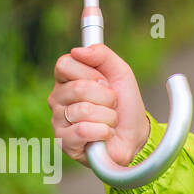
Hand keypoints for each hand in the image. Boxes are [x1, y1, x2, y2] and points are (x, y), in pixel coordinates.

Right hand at [48, 43, 150, 167]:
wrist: (135, 135)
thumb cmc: (124, 104)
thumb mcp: (121, 73)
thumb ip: (102, 55)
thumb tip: (77, 50)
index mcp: (67, 80)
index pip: (64, 64)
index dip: (91, 72)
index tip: (104, 81)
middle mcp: (57, 99)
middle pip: (78, 87)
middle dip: (106, 96)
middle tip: (111, 103)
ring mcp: (58, 121)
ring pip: (84, 110)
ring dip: (108, 116)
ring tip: (109, 120)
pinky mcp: (64, 143)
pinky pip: (84, 130)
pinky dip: (104, 131)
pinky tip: (105, 134)